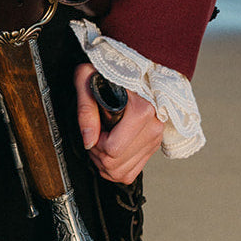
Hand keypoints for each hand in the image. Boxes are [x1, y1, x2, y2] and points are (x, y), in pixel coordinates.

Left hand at [74, 63, 162, 183]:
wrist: (134, 67)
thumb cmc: (110, 69)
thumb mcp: (88, 79)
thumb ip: (85, 109)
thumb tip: (88, 140)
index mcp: (142, 111)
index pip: (112, 149)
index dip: (94, 143)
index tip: (93, 127)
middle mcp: (153, 127)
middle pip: (115, 165)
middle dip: (96, 154)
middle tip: (93, 134)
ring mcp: (155, 138)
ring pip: (123, 174)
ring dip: (105, 163)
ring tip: (101, 140)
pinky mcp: (153, 146)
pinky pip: (131, 173)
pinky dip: (116, 168)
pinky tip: (109, 149)